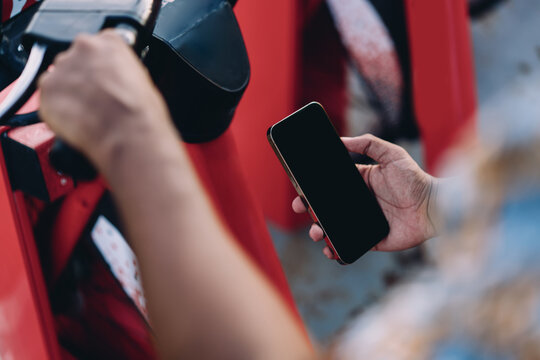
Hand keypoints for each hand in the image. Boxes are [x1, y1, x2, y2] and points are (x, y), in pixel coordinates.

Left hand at [38, 30, 172, 171]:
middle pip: (76, 59)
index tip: (105, 78)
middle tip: (96, 98)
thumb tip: (113, 79)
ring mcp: (62, 68)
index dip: (102, 65)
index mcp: (109, 42)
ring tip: (87, 113)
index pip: (100, 44)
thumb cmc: (141, 113)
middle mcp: (83, 48)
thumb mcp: (143, 80)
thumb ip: (121, 70)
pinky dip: (59, 109)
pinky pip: (49, 98)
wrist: (128, 136)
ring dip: (69, 92)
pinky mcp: (47, 91)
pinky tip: (77, 120)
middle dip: (83, 78)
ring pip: (60, 78)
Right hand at [292, 134, 436, 258]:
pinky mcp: (370, 240)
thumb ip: (368, 144)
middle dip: (310, 208)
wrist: (434, 208)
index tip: (301, 188)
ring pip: (334, 227)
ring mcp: (363, 222)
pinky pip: (348, 245)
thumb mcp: (392, 155)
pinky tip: (328, 248)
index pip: (331, 185)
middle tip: (301, 207)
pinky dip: (335, 249)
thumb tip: (341, 139)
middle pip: (327, 206)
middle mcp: (359, 202)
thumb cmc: (415, 179)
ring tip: (316, 231)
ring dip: (319, 230)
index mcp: (360, 182)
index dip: (314, 187)